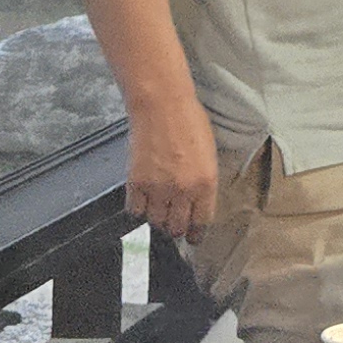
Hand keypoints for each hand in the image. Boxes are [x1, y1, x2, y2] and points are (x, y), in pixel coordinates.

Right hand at [124, 103, 221, 236]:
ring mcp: (158, 189)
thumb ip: (203, 181)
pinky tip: (141, 201)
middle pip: (177, 227)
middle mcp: (183, 191)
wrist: (161, 105)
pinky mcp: (136, 183)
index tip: (192, 238)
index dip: (196, 233)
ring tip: (157, 208)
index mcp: (206, 184)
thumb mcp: (208, 154)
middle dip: (175, 228)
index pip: (201, 222)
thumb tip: (197, 202)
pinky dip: (137, 209)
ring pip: (155, 222)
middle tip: (172, 223)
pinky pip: (135, 210)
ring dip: (156, 218)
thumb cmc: (189, 121)